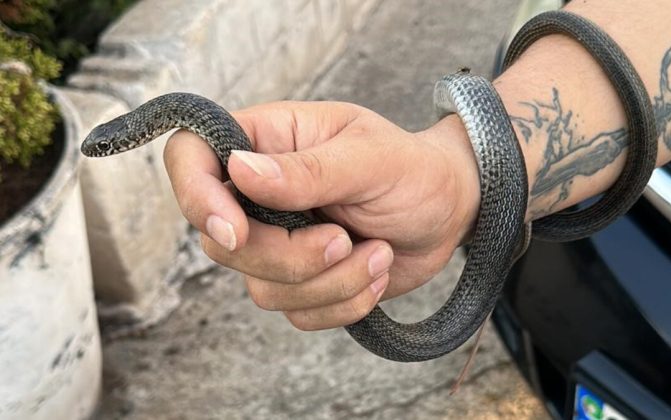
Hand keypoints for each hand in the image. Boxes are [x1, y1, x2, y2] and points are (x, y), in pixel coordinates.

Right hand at [164, 101, 479, 329]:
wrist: (450, 213)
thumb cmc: (414, 170)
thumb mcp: (371, 159)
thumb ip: (307, 169)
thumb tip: (238, 169)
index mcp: (266, 142)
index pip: (190, 157)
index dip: (195, 197)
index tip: (235, 229)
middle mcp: (259, 194)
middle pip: (221, 243)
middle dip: (288, 257)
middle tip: (345, 240)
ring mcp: (277, 241)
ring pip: (261, 288)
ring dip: (330, 282)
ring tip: (378, 253)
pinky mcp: (301, 283)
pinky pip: (297, 315)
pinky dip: (344, 303)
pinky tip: (376, 272)